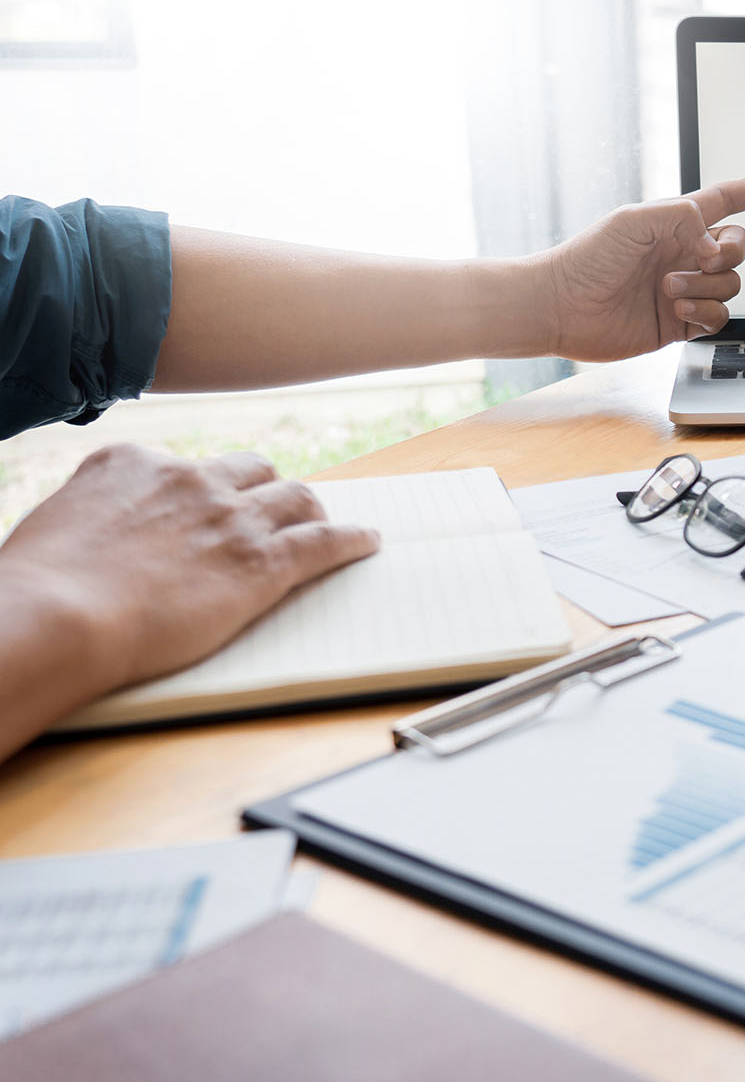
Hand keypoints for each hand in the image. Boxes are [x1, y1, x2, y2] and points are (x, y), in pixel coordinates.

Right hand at [0, 445, 380, 700]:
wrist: (58, 617)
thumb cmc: (40, 589)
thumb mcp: (56, 526)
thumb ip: (93, 517)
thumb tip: (96, 534)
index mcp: (132, 464)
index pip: (184, 466)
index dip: (202, 490)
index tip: (209, 504)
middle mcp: (189, 479)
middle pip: (251, 471)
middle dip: (265, 490)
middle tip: (274, 511)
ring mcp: (231, 517)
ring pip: (295, 498)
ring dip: (311, 510)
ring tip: (324, 524)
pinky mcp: (263, 560)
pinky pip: (325, 540)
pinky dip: (351, 540)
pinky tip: (367, 542)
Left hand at [533, 173, 744, 359]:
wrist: (562, 308)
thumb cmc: (588, 257)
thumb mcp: (635, 220)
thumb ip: (683, 218)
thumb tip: (714, 247)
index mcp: (676, 223)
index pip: (727, 200)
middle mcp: (684, 255)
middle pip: (738, 249)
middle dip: (729, 254)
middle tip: (699, 260)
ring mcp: (685, 289)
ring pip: (731, 286)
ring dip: (706, 288)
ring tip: (669, 290)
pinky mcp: (681, 323)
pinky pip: (718, 318)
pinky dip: (705, 313)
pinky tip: (677, 310)